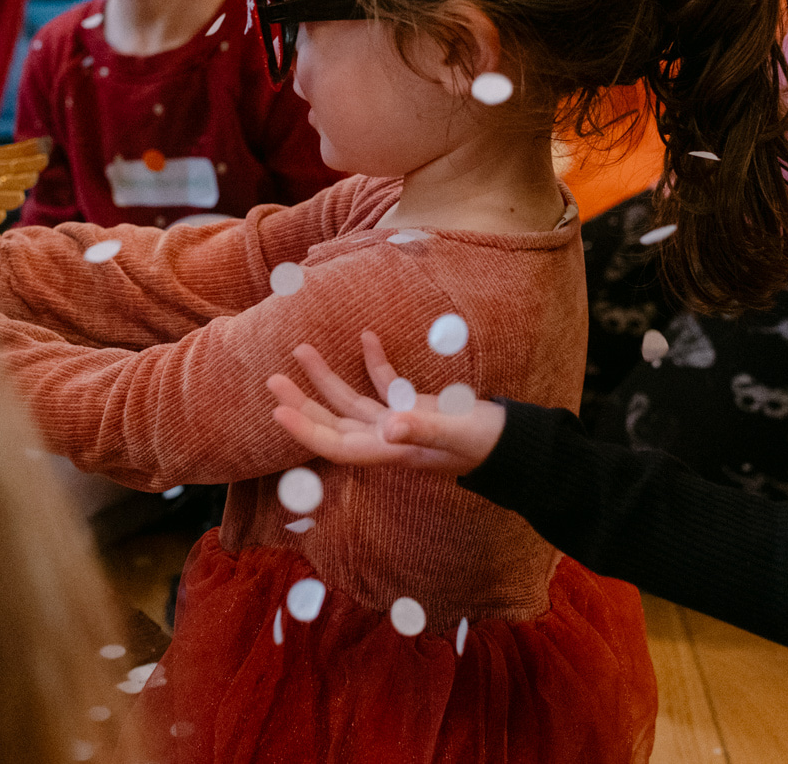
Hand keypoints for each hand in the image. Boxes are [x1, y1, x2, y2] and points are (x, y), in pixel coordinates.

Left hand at [267, 331, 505, 476]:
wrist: (514, 444)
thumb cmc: (486, 443)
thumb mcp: (456, 433)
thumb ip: (422, 428)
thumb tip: (387, 428)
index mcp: (390, 450)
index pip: (336, 444)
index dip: (305, 430)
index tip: (277, 410)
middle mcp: (387, 439)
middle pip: (333, 423)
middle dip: (302, 403)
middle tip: (272, 379)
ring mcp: (398, 424)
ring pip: (351, 402)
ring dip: (326, 378)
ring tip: (302, 349)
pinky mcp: (414, 408)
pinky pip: (385, 385)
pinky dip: (373, 362)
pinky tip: (366, 336)